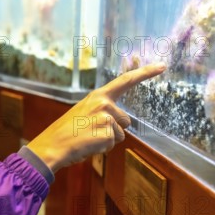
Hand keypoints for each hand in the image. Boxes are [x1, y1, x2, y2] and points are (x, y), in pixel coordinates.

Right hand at [27, 63, 165, 172]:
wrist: (52, 145)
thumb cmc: (65, 132)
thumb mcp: (82, 112)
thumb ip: (101, 110)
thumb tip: (120, 123)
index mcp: (97, 96)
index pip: (125, 81)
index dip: (145, 73)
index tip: (162, 66)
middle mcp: (104, 104)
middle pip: (126, 121)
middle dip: (113, 130)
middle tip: (90, 132)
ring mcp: (106, 119)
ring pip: (121, 135)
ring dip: (108, 140)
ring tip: (88, 138)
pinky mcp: (106, 134)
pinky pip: (113, 144)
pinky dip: (102, 149)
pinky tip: (88, 145)